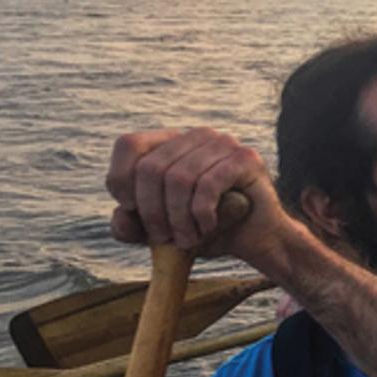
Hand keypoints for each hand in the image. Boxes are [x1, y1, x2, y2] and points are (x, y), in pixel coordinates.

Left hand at [105, 127, 287, 262]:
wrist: (256, 240)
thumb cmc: (207, 231)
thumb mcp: (159, 232)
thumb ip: (132, 227)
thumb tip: (121, 215)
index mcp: (171, 143)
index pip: (129, 144)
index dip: (120, 179)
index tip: (132, 211)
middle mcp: (196, 136)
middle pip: (151, 167)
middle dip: (152, 212)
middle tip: (164, 238)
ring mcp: (223, 143)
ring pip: (178, 178)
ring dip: (179, 219)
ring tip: (188, 240)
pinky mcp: (245, 158)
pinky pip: (207, 184)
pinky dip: (201, 214)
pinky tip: (208, 227)